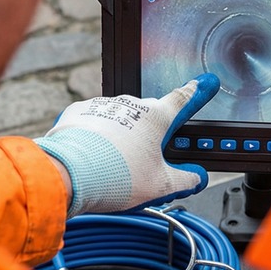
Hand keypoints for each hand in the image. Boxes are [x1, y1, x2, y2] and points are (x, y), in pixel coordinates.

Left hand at [33, 74, 218, 216]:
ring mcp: (103, 106)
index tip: (201, 83)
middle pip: (149, 115)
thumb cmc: (115, 177)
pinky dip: (96, 134)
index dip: (194, 92)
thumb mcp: (161, 186)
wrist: (68, 174)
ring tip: (115, 164)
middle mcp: (130, 105)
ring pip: (120, 119)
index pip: (182, 99)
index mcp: (156, 118)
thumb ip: (186, 180)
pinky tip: (94, 154)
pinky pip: (94, 121)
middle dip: (151, 132)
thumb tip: (197, 178)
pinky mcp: (78, 112)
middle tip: (146, 158)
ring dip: (121, 135)